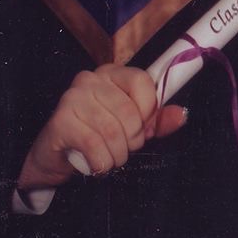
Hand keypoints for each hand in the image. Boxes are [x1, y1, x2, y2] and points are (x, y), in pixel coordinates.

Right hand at [16, 64, 186, 191]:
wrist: (56, 158)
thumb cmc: (96, 137)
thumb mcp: (131, 129)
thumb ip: (157, 121)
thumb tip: (181, 114)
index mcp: (111, 73)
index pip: (142, 83)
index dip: (148, 112)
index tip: (141, 129)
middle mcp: (90, 79)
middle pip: (129, 113)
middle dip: (131, 141)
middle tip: (121, 148)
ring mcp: (73, 97)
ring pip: (113, 133)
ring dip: (116, 155)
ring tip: (108, 157)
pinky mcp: (60, 120)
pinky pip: (94, 145)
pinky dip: (100, 163)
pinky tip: (95, 164)